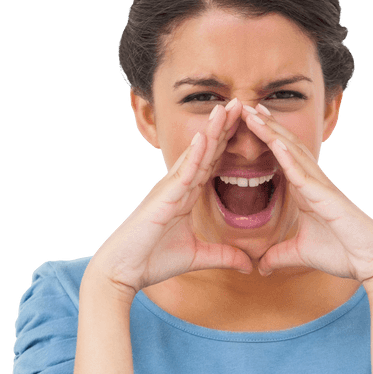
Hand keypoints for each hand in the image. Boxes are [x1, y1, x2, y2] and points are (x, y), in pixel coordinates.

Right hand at [85, 100, 252, 294]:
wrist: (123, 270)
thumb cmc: (152, 261)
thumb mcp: (197, 257)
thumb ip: (223, 256)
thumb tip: (249, 264)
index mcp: (185, 196)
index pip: (211, 164)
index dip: (227, 144)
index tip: (245, 126)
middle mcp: (177, 186)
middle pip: (205, 152)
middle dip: (223, 128)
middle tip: (240, 103)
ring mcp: (169, 189)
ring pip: (194, 155)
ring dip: (211, 132)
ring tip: (227, 108)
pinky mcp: (162, 199)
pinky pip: (182, 174)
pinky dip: (193, 155)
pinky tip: (205, 137)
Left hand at [243, 106, 372, 282]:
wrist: (371, 262)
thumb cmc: (342, 253)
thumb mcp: (300, 254)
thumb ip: (279, 256)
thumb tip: (260, 267)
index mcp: (306, 191)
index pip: (281, 159)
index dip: (265, 140)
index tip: (246, 123)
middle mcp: (314, 183)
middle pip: (286, 147)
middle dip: (265, 126)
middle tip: (244, 105)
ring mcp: (321, 187)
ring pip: (294, 152)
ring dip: (273, 132)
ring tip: (253, 112)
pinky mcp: (327, 198)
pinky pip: (305, 174)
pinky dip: (290, 158)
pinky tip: (275, 143)